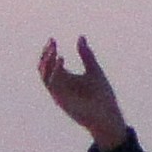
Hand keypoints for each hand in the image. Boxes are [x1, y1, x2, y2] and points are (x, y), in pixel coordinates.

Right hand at [36, 36, 130, 151]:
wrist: (108, 115)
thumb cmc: (102, 95)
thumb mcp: (93, 69)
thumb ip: (86, 54)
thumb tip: (80, 37)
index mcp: (65, 78)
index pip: (50, 62)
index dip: (49, 51)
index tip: (52, 39)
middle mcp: (59, 86)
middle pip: (43, 68)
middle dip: (46, 55)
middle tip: (52, 43)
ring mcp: (59, 94)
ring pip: (44, 76)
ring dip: (47, 62)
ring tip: (56, 51)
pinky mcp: (61, 100)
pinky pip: (53, 84)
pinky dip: (55, 71)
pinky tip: (61, 60)